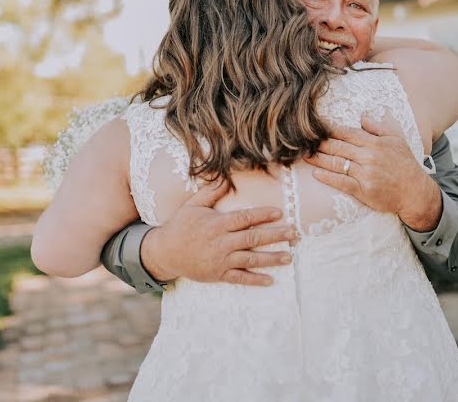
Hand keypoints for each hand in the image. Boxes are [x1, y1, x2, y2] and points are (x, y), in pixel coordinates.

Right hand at [141, 180, 298, 285]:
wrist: (164, 252)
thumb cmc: (181, 225)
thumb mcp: (193, 205)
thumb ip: (211, 191)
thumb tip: (226, 176)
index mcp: (218, 224)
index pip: (244, 218)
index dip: (263, 215)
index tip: (279, 212)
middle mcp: (222, 242)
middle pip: (253, 238)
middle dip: (275, 236)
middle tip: (293, 234)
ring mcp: (221, 260)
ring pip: (250, 259)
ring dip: (271, 258)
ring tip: (288, 257)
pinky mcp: (218, 274)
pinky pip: (240, 278)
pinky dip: (255, 279)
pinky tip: (270, 280)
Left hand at [304, 116, 441, 230]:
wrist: (415, 192)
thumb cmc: (406, 165)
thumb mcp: (397, 140)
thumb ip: (378, 128)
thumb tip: (362, 117)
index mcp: (375, 143)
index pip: (347, 133)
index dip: (329, 130)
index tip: (315, 127)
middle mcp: (368, 157)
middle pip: (337, 147)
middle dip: (318, 143)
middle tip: (302, 140)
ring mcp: (365, 174)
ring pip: (336, 163)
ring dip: (318, 159)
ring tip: (304, 155)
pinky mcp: (363, 191)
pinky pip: (341, 183)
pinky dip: (327, 178)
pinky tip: (316, 173)